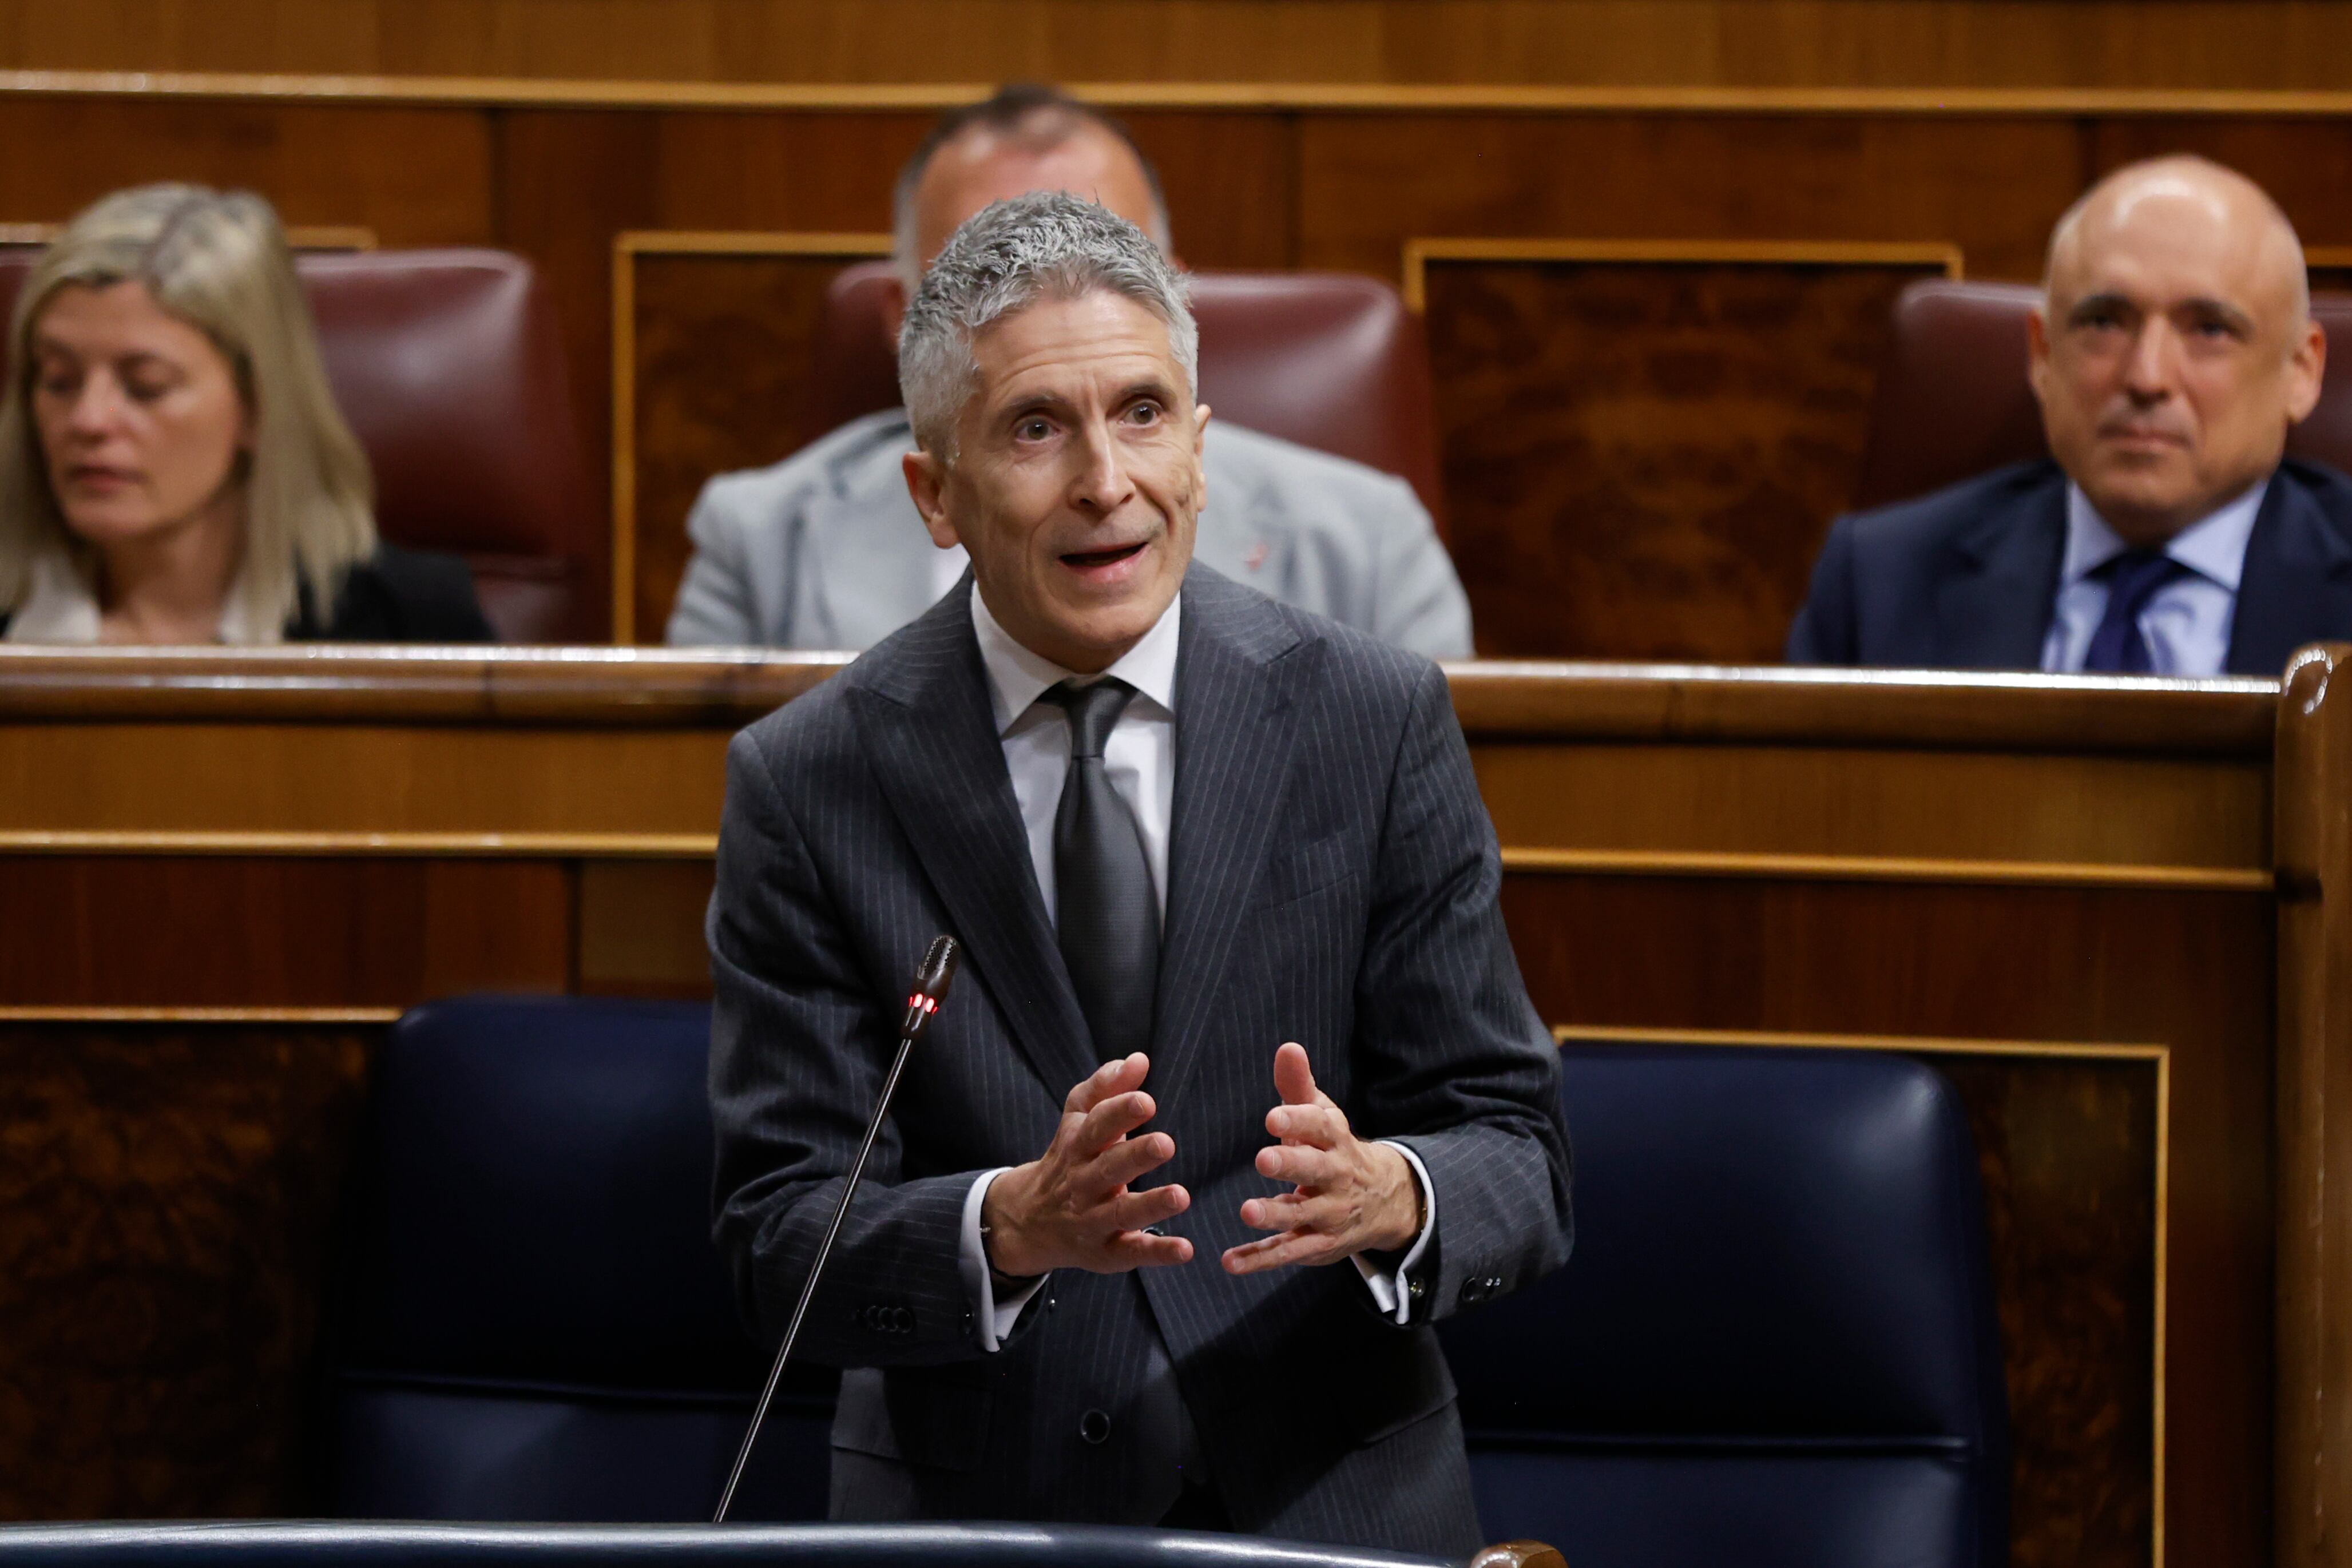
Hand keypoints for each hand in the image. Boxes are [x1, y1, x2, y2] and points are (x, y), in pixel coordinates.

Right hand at [982, 1052, 1192, 1276]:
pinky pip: (1131, 1253)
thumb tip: (1139, 1059)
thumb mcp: (1077, 1121)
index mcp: (1077, 1146)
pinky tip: (1185, 1249)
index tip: (1146, 1100)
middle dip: (1135, 1156)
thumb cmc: (1067, 1159)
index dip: (1119, 1112)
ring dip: (1150, 1205)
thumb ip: (1106, 1088)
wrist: (1027, 1221)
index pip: (1096, 1126)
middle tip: (1165, 1143)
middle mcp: (1083, 1184)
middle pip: (1108, 1168)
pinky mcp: (1105, 1252)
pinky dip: (1157, 1252)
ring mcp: (1092, 1220)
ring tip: (1181, 1196)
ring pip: (1120, 1213)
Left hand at [1223, 1042, 1420, 1274]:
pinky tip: (1230, 1262)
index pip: (1321, 1126)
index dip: (1298, 1120)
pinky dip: (1260, 1259)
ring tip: (1246, 1211)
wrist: (1383, 1201)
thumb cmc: (1335, 1148)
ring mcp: (1328, 1213)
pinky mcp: (1317, 1244)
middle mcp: (1336, 1177)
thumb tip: (1287, 1047)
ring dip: (1274, 1215)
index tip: (1272, 1117)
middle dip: (1291, 1165)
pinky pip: (1288, 1252)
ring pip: (1302, 1215)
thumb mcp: (1323, 1116)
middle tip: (1262, 1159)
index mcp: (1336, 1139)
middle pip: (1315, 1169)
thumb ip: (1299, 1086)